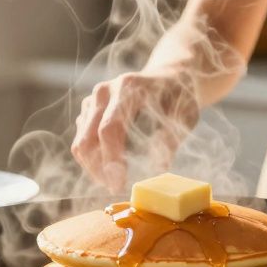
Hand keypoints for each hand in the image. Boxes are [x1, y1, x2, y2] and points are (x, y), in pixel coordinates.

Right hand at [71, 70, 198, 192]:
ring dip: (94, 168)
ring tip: (115, 181)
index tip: (119, 184)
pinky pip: (81, 141)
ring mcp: (93, 100)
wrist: (167, 78)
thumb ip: (170, 138)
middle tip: (116, 188)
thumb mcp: (185, 115)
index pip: (109, 128)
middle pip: (88, 138)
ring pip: (81, 143)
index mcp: (127, 88)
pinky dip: (92, 160)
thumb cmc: (178, 98)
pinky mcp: (88, 110)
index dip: (111, 159)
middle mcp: (104, 92)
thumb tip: (159, 166)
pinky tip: (111, 168)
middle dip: (99, 169)